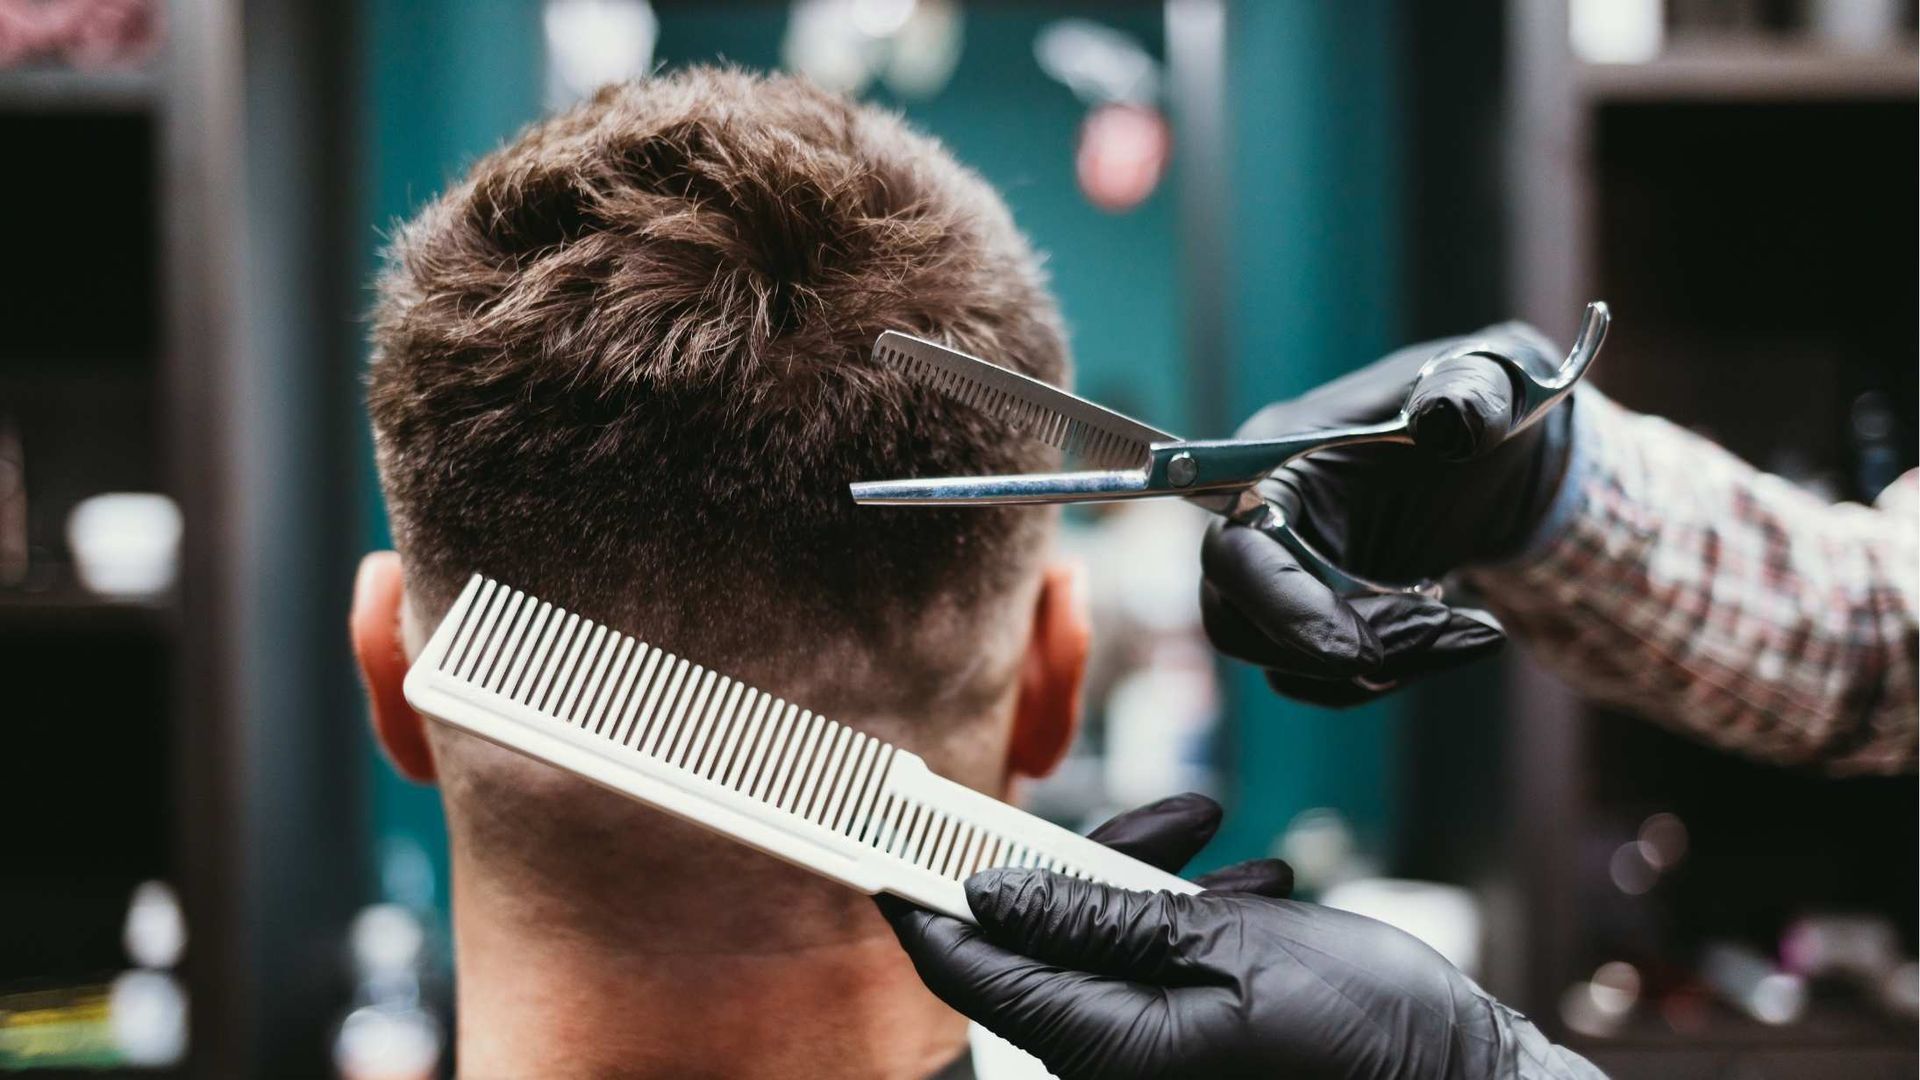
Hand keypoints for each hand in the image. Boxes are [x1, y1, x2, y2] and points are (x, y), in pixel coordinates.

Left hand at [882, 823, 1602, 1078]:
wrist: (1460, 1076)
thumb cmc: (1361, 1030)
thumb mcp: (1228, 950)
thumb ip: (1101, 919)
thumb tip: (989, 892)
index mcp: (1101, 1041)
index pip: (968, 966)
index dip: (918, 892)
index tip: (883, 825)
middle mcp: (1111, 1048)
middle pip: (1036, 933)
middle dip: (1080, 858)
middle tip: (1162, 815)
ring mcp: (1150, 1039)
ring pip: (1099, 927)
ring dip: (1148, 870)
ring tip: (1223, 840)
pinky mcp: (1189, 1022)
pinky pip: (1152, 949)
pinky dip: (1190, 905)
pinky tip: (1256, 886)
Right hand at [1200, 322, 1577, 705]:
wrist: (1501, 445)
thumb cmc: (1485, 402)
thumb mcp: (1492, 385)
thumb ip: (1472, 393)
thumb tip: (1451, 418)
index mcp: (1276, 460)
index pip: (1235, 551)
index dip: (1283, 609)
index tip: (1361, 656)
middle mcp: (1260, 521)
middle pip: (1241, 623)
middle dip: (1346, 648)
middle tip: (1449, 627)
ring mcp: (1282, 573)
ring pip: (1286, 661)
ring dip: (1385, 664)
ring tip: (1475, 630)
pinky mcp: (1313, 612)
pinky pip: (1322, 676)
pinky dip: (1394, 671)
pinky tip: (1461, 635)